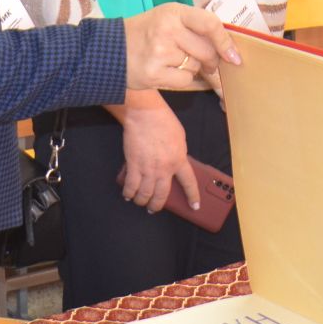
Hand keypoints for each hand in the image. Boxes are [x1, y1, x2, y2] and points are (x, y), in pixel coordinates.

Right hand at [116, 97, 198, 212]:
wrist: (146, 114)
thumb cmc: (164, 121)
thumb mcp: (180, 138)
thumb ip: (178, 154)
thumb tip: (175, 163)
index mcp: (179, 160)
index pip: (188, 183)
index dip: (192, 196)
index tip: (194, 206)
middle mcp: (164, 169)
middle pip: (162, 194)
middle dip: (157, 205)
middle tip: (153, 208)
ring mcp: (148, 168)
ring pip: (145, 194)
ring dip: (142, 201)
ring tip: (140, 202)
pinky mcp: (133, 165)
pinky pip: (131, 185)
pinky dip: (129, 193)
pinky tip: (128, 195)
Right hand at [123, 4, 239, 92]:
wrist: (110, 50)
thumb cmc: (145, 33)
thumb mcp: (167, 18)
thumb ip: (195, 27)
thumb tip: (227, 49)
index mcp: (173, 12)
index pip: (210, 24)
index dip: (226, 42)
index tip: (234, 56)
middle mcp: (167, 29)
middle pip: (206, 51)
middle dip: (211, 61)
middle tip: (205, 62)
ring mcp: (160, 52)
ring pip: (196, 66)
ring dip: (192, 68)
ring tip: (172, 61)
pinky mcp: (154, 73)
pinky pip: (184, 80)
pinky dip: (181, 79)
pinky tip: (166, 71)